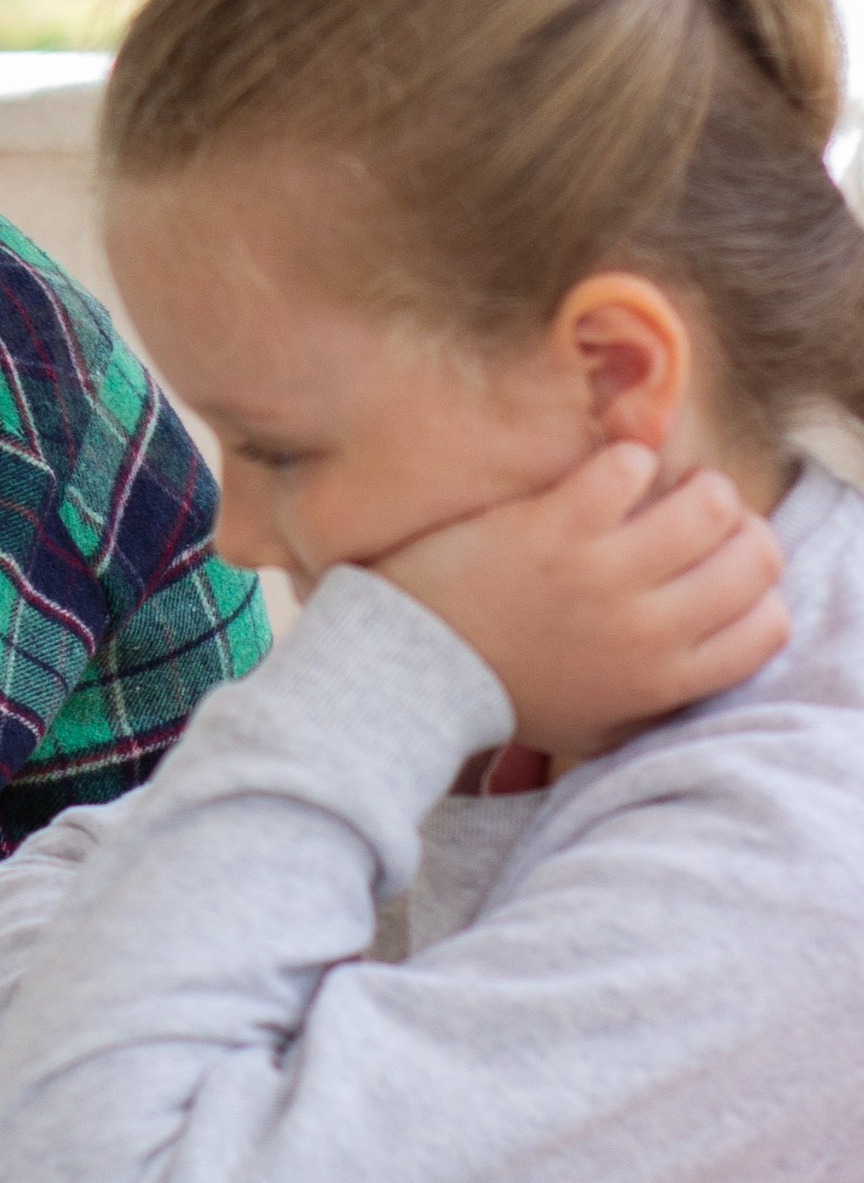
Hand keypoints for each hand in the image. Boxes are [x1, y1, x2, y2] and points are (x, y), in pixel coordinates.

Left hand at [371, 442, 788, 758]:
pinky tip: (600, 473)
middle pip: (756, 557)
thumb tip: (703, 660)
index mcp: (665, 680)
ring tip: (656, 484)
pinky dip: (624, 457)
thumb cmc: (503, 694)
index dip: (756, 587)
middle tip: (695, 513)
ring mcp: (605, 576)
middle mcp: (650, 630)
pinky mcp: (556, 528)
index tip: (722, 565)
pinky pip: (628, 467)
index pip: (769, 626)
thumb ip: (656, 698)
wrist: (414, 670)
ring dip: (691, 482)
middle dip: (735, 526)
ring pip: (710, 504)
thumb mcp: (595, 724)